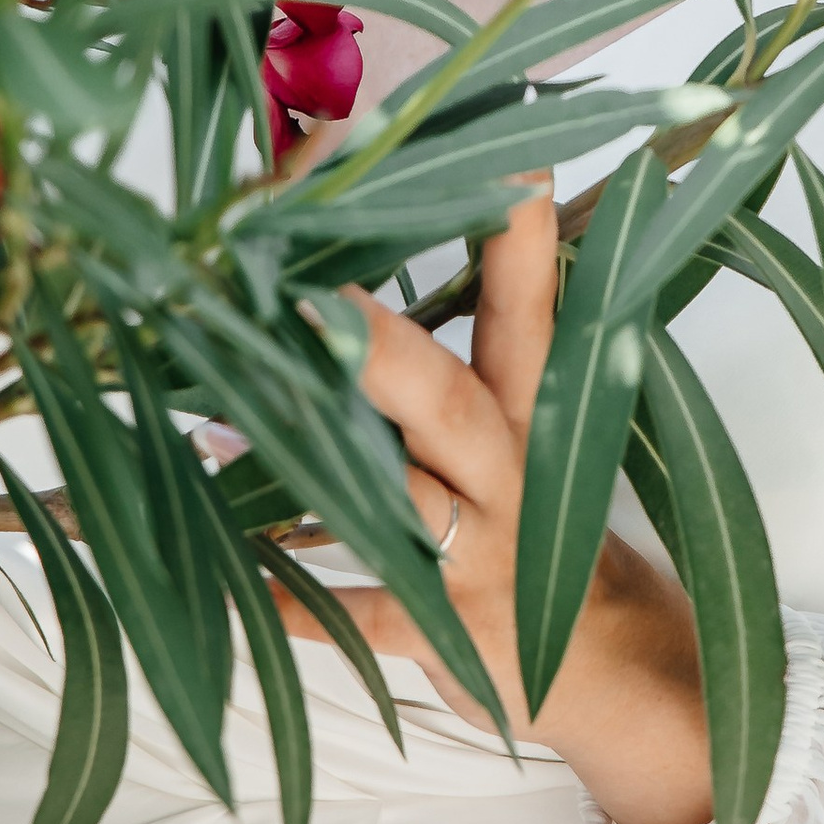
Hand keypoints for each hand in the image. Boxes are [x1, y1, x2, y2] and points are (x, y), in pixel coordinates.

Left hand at [271, 185, 716, 823]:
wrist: (607, 664)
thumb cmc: (535, 515)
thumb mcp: (513, 424)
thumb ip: (435, 352)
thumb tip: (313, 265)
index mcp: (530, 406)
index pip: (528, 305)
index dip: (517, 235)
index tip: (503, 159)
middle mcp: (510, 471)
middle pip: (450, 399)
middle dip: (383, 351)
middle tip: (312, 296)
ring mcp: (482, 555)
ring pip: (398, 504)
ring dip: (312, 469)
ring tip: (216, 425)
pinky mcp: (451, 633)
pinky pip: (367, 617)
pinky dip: (304, 604)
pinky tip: (234, 580)